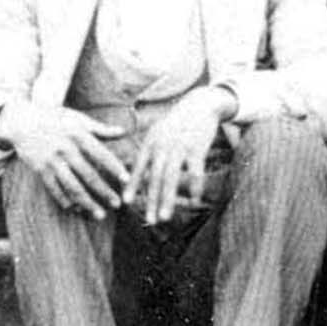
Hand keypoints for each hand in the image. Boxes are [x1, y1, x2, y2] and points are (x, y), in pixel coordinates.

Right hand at [8, 106, 133, 217]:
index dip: (115, 167)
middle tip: (117, 204)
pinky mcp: (40, 170)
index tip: (127, 180)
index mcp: (78, 135)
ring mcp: (52, 161)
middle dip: (104, 191)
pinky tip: (77, 210)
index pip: (101, 154)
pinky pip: (55, 189)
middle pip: (88, 174)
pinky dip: (65, 201)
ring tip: (100, 214)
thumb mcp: (77, 119)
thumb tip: (123, 132)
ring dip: (87, 202)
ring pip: (72, 186)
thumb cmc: (55, 119)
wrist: (23, 121)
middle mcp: (66, 149)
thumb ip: (100, 128)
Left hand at [130, 88, 230, 223]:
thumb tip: (137, 175)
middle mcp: (162, 145)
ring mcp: (180, 147)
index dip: (133, 185)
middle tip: (149, 220)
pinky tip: (193, 201)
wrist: (200, 105)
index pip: (139, 166)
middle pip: (154, 177)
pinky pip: (195, 173)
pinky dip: (194, 188)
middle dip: (151, 200)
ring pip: (171, 178)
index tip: (126, 202)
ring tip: (164, 217)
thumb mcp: (158, 133)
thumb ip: (149, 152)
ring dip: (167, 200)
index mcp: (151, 142)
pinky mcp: (197, 148)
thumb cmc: (177, 124)